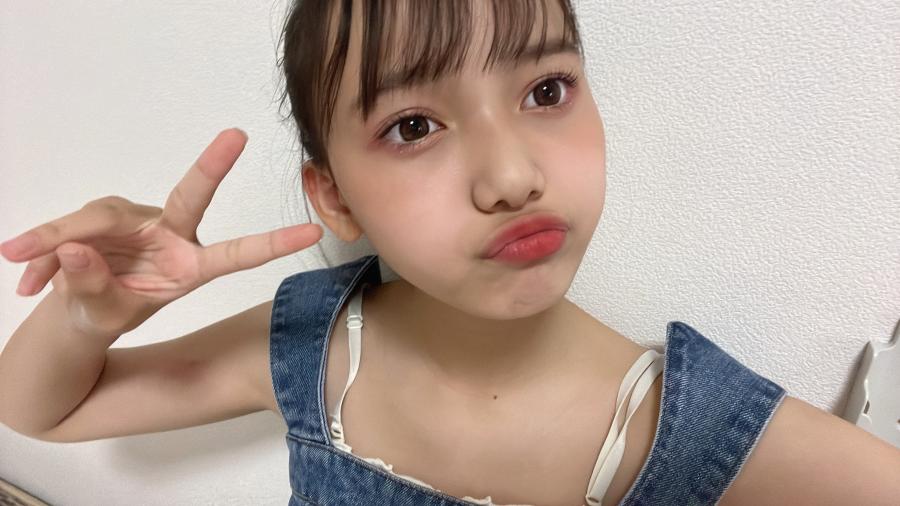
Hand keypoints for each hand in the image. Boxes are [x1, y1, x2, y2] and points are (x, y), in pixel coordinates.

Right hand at [0, 128, 322, 337]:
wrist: (77, 314)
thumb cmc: (106, 315)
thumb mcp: (102, 315)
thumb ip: (93, 289)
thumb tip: (77, 251)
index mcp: (189, 267)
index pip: (236, 253)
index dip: (272, 243)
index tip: (312, 233)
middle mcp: (171, 235)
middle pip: (188, 197)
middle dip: (214, 166)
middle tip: (237, 137)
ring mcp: (139, 220)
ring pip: (99, 219)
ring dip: (57, 244)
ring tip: (28, 279)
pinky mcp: (106, 212)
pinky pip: (70, 225)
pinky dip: (41, 248)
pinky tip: (23, 273)